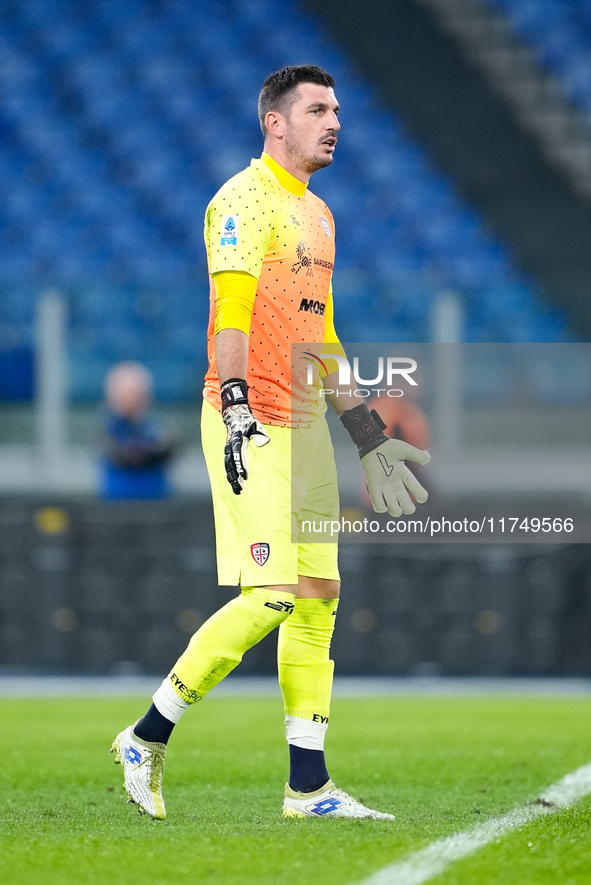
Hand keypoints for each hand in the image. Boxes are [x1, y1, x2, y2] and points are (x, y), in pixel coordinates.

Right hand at [221, 379, 269, 493]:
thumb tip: (263, 442)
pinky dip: (230, 474)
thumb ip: (260, 433)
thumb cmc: (247, 422)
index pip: (238, 455)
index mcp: (236, 440)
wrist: (234, 416)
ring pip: (227, 467)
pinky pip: (227, 465)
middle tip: (239, 489)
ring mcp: (227, 449)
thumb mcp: (255, 425)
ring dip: (231, 479)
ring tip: (237, 490)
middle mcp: (229, 446)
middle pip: (230, 465)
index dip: (241, 466)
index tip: (245, 476)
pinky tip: (234, 482)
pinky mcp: (228, 452)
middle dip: (234, 478)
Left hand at [340, 403, 429, 516]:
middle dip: (408, 508)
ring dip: (395, 510)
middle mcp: (396, 485)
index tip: (420, 496)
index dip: (421, 496)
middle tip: (405, 501)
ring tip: (393, 504)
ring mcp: (385, 487)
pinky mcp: (373, 486)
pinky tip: (382, 503)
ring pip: (394, 510)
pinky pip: (378, 505)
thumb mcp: (405, 450)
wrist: (372, 444)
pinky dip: (381, 507)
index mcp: (405, 477)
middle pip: (407, 507)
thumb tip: (427, 459)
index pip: (418, 493)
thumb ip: (418, 455)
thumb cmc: (388, 447)